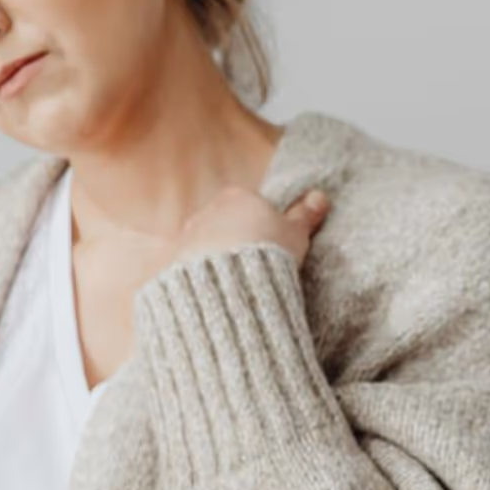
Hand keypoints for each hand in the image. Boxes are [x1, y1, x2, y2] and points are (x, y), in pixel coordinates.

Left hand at [168, 185, 329, 270]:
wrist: (231, 285)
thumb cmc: (269, 254)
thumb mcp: (295, 234)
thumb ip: (304, 215)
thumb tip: (320, 197)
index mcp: (235, 197)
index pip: (249, 205)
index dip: (261, 227)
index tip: (270, 247)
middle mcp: (205, 213)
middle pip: (222, 225)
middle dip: (234, 242)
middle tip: (251, 268)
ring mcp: (185, 237)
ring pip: (201, 246)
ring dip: (212, 261)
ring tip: (230, 285)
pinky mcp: (170, 263)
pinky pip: (181, 266)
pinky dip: (192, 276)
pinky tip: (206, 292)